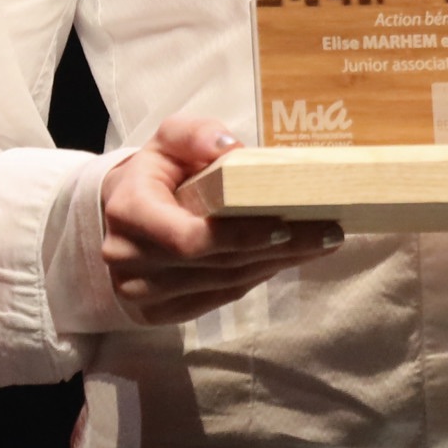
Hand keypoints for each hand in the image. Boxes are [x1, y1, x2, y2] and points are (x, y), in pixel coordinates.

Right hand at [99, 115, 341, 325]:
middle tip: (328, 233)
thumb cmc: (154, 173)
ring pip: (224, 285)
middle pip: (216, 264)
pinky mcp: (159, 314)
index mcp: (129, 213)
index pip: (189, 238)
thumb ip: (195, 134)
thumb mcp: (168, 139)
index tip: (285, 224)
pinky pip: (220, 298)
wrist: (118, 215)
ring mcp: (142, 295)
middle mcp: (129, 260)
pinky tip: (288, 259)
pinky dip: (258, 277)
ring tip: (320, 244)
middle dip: (276, 250)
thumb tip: (230, 148)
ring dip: (276, 265)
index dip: (238, 236)